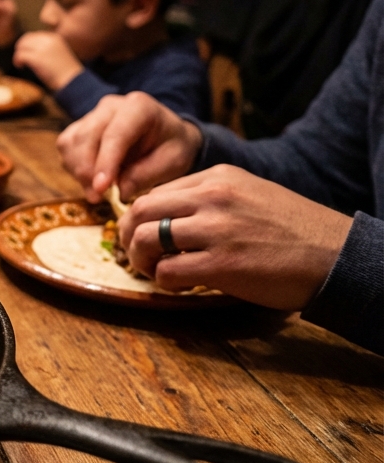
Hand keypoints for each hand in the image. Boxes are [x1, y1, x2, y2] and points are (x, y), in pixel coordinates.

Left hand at [13, 31, 83, 90]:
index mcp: (54, 38)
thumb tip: (28, 50)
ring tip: (21, 64)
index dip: (27, 44)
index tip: (26, 53)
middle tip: (20, 59)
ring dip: (18, 54)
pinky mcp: (36, 58)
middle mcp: (48, 40)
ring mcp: (42, 48)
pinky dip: (17, 61)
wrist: (72, 81)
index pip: (34, 35)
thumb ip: (46, 49)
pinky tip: (21, 67)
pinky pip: (20, 55)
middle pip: (25, 39)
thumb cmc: (65, 72)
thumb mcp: (57, 54)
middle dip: (20, 48)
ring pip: (21, 46)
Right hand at [57, 92, 203, 202]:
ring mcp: (91, 114)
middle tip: (97, 198)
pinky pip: (66, 147)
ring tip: (97, 191)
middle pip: (86, 137)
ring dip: (78, 171)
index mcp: (139, 107)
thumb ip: (147, 174)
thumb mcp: (174, 161)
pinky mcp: (79, 127)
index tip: (101, 189)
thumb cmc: (172, 146)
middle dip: (87, 171)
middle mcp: (111, 106)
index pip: (115, 134)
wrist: (166, 135)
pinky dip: (73, 167)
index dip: (105, 163)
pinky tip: (91, 179)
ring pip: (71, 143)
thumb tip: (118, 191)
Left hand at [118, 165, 352, 309]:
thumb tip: (166, 218)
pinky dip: (164, 282)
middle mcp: (213, 197)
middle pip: (140, 211)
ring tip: (155, 272)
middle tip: (135, 255)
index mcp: (218, 177)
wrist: (335, 254)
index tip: (142, 235)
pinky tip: (181, 286)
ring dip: (141, 260)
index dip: (140, 218)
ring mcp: (216, 229)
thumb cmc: (293, 230)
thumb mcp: (249, 195)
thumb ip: (209, 199)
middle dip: (128, 236)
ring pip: (146, 239)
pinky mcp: (221, 264)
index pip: (155, 192)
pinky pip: (168, 272)